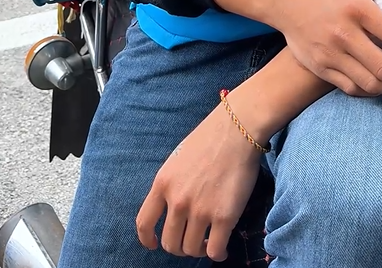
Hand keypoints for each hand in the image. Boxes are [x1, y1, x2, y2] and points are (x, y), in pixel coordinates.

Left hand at [136, 104, 261, 261]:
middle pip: (170, 243)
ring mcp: (200, 210)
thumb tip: (172, 207)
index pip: (143, 223)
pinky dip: (217, 254)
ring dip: (199, 250)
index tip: (154, 244)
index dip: (147, 239)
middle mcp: (177, 200)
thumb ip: (172, 184)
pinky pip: (214, 250)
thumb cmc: (210, 138)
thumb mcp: (178, 159)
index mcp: (163, 183)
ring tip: (209, 242)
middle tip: (192, 241)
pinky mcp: (224, 216)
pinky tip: (222, 248)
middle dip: (179, 247)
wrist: (237, 128)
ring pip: (191, 249)